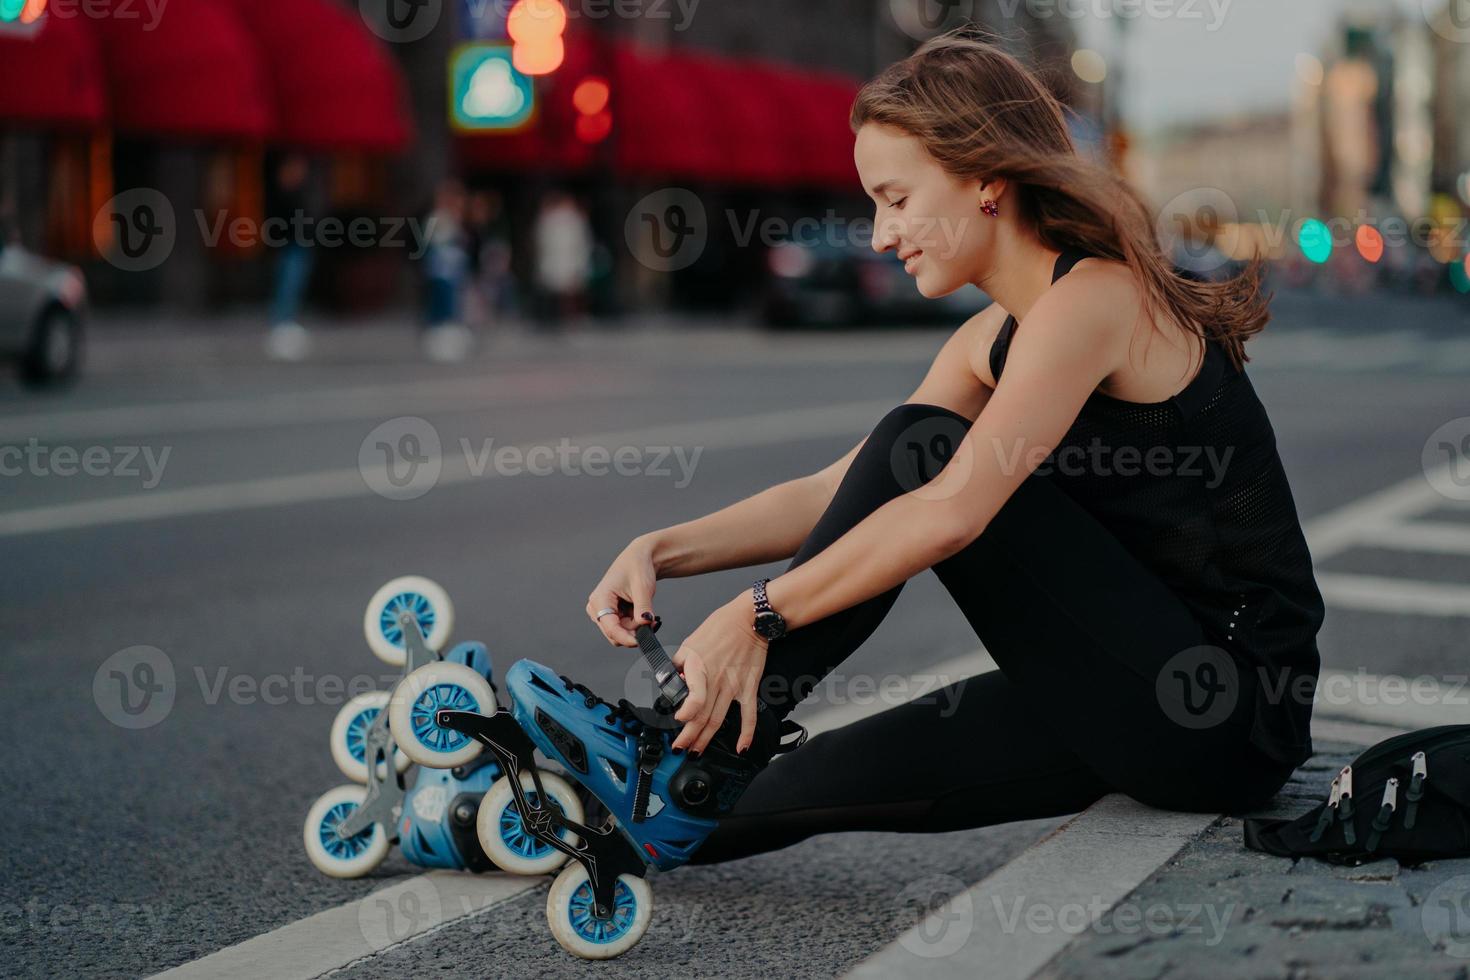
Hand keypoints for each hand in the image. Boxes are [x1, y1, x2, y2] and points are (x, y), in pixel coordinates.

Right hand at [586, 538, 660, 646]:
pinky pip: (624, 628)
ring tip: (650, 615)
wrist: (641, 557)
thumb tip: (646, 625)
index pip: (610, 628)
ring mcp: (603, 612)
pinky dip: (636, 625)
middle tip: (652, 622)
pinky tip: (644, 614)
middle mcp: (597, 607)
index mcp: (600, 599)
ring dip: (637, 628)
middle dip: (634, 632)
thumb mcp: (643, 588)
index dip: (626, 638)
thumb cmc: (638, 567)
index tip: (642, 642)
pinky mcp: (612, 614)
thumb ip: (643, 608)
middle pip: (614, 634)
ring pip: (620, 633)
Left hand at [670, 595, 768, 754]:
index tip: (678, 720)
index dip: (685, 714)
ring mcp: (734, 687)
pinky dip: (746, 733)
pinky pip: (748, 715)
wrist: (749, 620)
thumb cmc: (720, 627)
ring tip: (696, 752)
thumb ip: (678, 665)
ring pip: (718, 720)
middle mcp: (716, 681)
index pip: (694, 699)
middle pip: (702, 716)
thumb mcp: (689, 643)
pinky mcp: (748, 688)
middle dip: (689, 737)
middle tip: (680, 749)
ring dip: (706, 739)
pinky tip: (741, 747)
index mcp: (700, 669)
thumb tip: (669, 682)